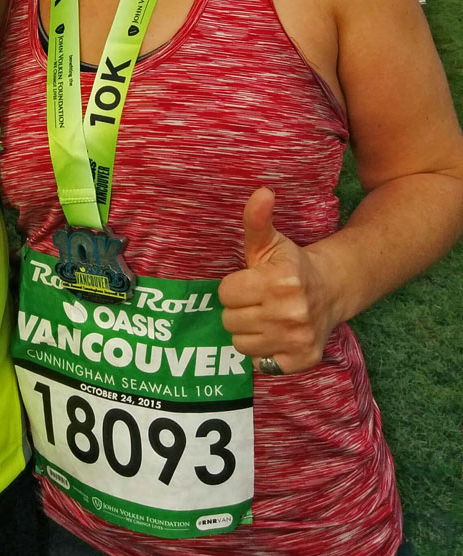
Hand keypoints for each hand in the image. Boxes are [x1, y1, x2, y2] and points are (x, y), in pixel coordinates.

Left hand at [218, 188, 338, 373]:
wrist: (330, 290)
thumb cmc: (290, 264)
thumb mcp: (270, 241)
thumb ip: (257, 218)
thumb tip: (262, 192)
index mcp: (278, 280)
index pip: (225, 294)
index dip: (234, 287)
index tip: (249, 282)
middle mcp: (289, 312)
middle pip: (230, 321)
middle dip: (239, 310)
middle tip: (257, 300)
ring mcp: (297, 339)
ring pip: (241, 344)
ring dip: (249, 332)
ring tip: (265, 317)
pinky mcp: (302, 360)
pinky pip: (259, 363)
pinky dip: (264, 352)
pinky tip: (276, 335)